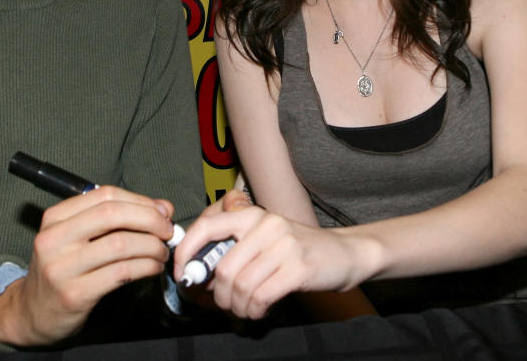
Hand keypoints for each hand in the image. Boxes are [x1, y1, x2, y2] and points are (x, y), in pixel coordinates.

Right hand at [0, 185, 175, 345]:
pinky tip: (153, 268)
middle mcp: (54, 238)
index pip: (105, 195)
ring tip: (162, 252)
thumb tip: (162, 208)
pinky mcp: (74, 294)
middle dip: (150, 219)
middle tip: (168, 231)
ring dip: (152, 246)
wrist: (33, 313)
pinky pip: (121, 273)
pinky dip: (145, 267)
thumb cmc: (63, 269)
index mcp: (55, 217)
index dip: (140, 200)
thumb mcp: (78, 238)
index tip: (161, 211)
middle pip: (113, 214)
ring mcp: (61, 267)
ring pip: (120, 244)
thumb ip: (116, 219)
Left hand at [174, 193, 364, 319]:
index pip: (207, 226)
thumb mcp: (264, 240)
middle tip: (226, 304)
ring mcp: (283, 245)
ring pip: (240, 285)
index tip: (182, 273)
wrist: (344, 253)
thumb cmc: (298, 251)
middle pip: (222, 268)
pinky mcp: (298, 268)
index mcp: (251, 215)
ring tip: (246, 309)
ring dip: (238, 306)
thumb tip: (199, 273)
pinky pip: (260, 296)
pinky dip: (254, 310)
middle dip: (218, 295)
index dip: (187, 251)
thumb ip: (234, 249)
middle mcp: (266, 225)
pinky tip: (259, 311)